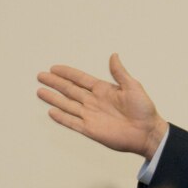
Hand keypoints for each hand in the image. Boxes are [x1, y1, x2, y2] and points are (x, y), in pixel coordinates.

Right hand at [37, 53, 167, 159]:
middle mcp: (94, 101)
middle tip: (40, 76)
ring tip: (40, 91)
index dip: (67, 73)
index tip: (54, 68)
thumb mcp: (133, 86)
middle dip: (55, 83)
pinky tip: (52, 111)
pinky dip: (62, 117)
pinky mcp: (91, 129)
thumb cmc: (144, 109)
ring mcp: (91, 116)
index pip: (80, 79)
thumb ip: (120, 72)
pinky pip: (72, 122)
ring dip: (54, 98)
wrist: (147, 132)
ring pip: (67, 104)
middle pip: (70, 90)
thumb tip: (114, 55)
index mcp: (103, 90)